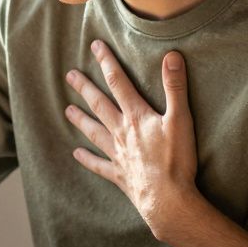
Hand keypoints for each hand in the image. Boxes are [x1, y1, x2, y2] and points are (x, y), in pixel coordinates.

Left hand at [63, 40, 200, 239]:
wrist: (168, 200)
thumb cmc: (176, 160)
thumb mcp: (181, 120)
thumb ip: (175, 88)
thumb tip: (172, 56)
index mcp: (136, 116)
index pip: (118, 82)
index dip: (106, 62)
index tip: (94, 46)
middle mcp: (121, 132)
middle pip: (99, 104)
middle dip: (84, 87)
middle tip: (69, 75)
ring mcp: (117, 154)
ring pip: (94, 132)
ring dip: (80, 120)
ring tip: (66, 110)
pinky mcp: (119, 174)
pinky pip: (98, 165)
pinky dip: (87, 159)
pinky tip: (76, 154)